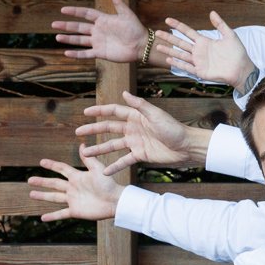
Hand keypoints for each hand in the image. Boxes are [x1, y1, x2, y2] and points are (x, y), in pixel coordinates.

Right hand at [27, 148, 123, 221]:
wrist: (116, 201)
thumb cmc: (109, 184)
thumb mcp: (97, 169)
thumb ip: (88, 159)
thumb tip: (82, 144)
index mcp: (78, 177)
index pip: (62, 169)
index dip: (52, 165)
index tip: (41, 162)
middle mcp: (73, 188)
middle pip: (54, 183)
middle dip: (42, 182)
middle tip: (30, 180)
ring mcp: (73, 200)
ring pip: (54, 197)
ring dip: (43, 196)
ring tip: (31, 194)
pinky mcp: (75, 211)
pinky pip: (61, 213)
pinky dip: (52, 216)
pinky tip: (42, 218)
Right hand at [53, 0, 147, 62]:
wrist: (141, 45)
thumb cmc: (135, 29)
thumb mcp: (127, 14)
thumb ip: (118, 3)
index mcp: (103, 20)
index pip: (86, 14)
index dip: (75, 12)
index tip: (63, 10)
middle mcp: (98, 31)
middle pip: (79, 27)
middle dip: (66, 26)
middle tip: (53, 24)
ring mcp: (98, 42)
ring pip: (80, 40)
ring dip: (68, 39)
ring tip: (57, 37)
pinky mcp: (100, 53)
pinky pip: (86, 54)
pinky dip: (77, 54)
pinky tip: (66, 53)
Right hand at [78, 92, 208, 173]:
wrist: (186, 147)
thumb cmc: (173, 128)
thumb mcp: (156, 115)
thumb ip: (139, 105)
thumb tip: (123, 93)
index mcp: (136, 116)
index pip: (114, 111)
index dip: (100, 111)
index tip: (85, 112)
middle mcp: (133, 128)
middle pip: (109, 128)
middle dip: (94, 130)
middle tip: (78, 132)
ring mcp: (136, 142)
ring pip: (113, 145)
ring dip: (99, 149)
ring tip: (85, 153)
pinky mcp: (140, 155)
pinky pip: (124, 160)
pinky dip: (114, 165)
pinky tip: (103, 171)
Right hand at [158, 12, 255, 92]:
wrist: (241, 69)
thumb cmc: (237, 53)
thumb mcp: (230, 35)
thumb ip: (220, 24)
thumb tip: (212, 12)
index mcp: (204, 42)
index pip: (188, 32)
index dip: (178, 25)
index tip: (167, 20)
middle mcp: (199, 51)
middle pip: (181, 42)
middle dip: (169, 37)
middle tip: (157, 32)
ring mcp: (198, 62)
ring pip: (180, 55)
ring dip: (169, 50)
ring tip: (158, 46)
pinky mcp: (200, 72)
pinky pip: (187, 67)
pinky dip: (178, 64)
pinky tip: (169, 59)